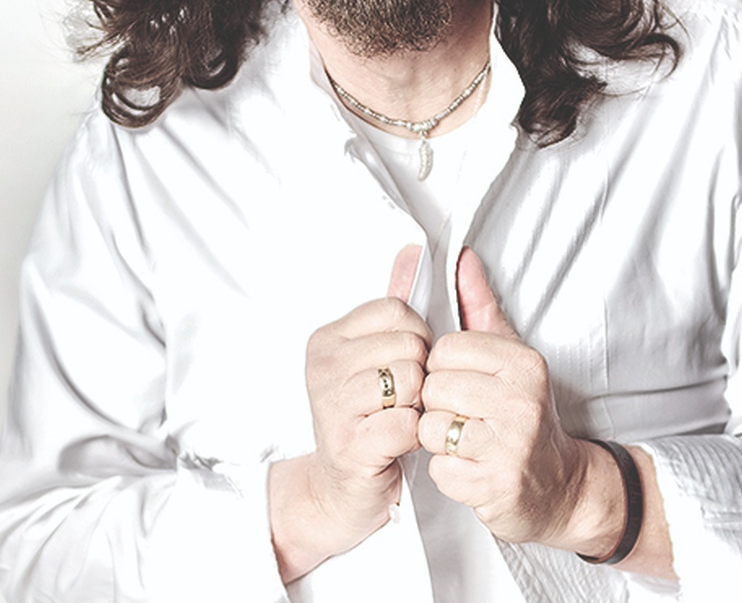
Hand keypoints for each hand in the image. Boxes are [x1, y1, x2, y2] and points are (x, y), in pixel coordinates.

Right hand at [270, 245, 429, 577]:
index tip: (404, 364)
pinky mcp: (349, 444)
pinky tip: (401, 443)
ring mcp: (330, 405)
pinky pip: (408, 423)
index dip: (417, 339)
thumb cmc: (366, 419)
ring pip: (411, 382)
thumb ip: (396, 303)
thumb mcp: (377, 355)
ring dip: (419, 406)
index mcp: (327, 338)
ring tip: (401, 419)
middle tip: (402, 401)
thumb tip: (414, 251)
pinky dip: (417, 435)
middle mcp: (321, 365)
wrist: (342, 489)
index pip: (397, 310)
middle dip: (420, 375)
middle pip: (409, 345)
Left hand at [416, 248, 598, 547]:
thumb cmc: (520, 417)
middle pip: (433, 388)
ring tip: (467, 442)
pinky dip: (449, 473)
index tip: (464, 383)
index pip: (443, 350)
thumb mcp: (507, 356)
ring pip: (431, 428)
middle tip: (466, 417)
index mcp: (523, 363)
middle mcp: (522, 401)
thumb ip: (480, 306)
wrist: (559, 486)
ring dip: (440, 440)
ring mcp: (513, 445)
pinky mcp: (498, 485)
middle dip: (438, 406)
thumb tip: (462, 257)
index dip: (442, 370)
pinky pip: (440, 469)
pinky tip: (472, 469)